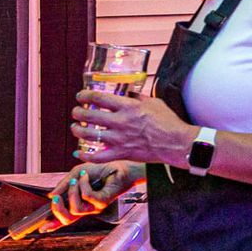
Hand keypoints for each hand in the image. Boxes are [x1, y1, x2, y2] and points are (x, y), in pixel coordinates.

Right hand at [48, 162, 135, 225]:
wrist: (118, 166)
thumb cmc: (99, 171)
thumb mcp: (75, 174)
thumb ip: (64, 185)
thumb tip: (51, 195)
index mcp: (79, 203)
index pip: (65, 216)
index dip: (53, 224)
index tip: (42, 228)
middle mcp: (86, 208)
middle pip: (68, 219)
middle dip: (58, 210)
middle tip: (55, 198)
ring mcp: (95, 207)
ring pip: (76, 209)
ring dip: (72, 192)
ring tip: (76, 179)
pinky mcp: (102, 202)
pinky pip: (87, 197)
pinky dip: (83, 184)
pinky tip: (86, 176)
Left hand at [72, 90, 194, 164]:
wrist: (176, 143)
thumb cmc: (168, 121)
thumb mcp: (153, 102)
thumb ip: (137, 97)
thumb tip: (127, 93)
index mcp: (128, 107)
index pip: (99, 98)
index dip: (85, 96)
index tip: (81, 96)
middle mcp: (120, 122)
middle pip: (89, 116)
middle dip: (78, 112)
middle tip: (76, 111)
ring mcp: (119, 139)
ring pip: (89, 135)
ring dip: (78, 131)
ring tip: (75, 128)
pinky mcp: (121, 153)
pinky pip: (98, 157)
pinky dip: (85, 156)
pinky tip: (79, 153)